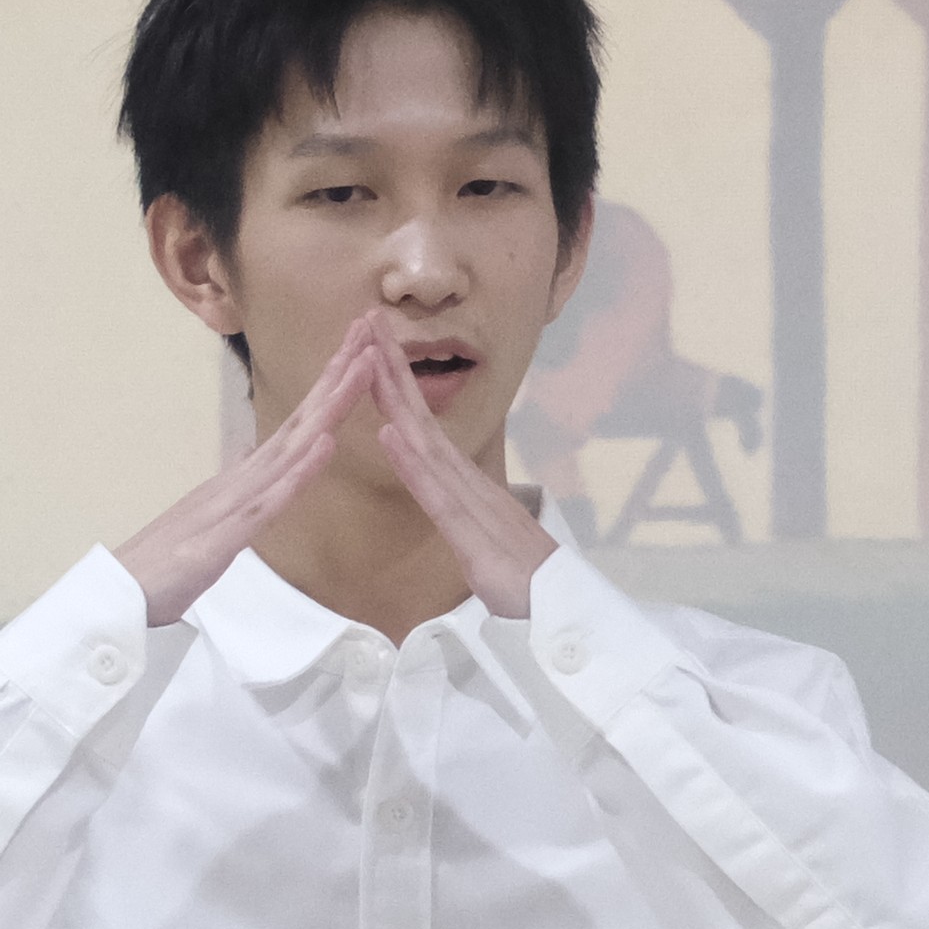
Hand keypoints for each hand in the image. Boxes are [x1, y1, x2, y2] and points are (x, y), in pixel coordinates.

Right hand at [116, 317, 416, 626]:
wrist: (117, 596)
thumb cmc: (163, 566)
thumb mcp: (211, 523)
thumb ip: (236, 493)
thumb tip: (253, 462)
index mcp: (241, 480)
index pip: (295, 429)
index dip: (328, 389)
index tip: (358, 352)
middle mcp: (239, 480)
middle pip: (299, 423)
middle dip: (336, 376)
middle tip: (369, 328)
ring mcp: (230, 505)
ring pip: (290, 450)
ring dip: (328, 409)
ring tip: (361, 369)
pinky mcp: (221, 539)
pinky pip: (268, 504)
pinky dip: (298, 474)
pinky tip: (323, 447)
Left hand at [348, 308, 563, 617]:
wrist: (562, 611)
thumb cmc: (522, 581)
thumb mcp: (480, 540)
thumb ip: (461, 513)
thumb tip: (443, 493)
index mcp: (462, 482)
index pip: (420, 424)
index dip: (394, 383)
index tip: (372, 345)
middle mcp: (465, 480)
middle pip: (419, 416)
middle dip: (390, 366)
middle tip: (365, 318)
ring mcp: (470, 502)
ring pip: (424, 441)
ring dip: (395, 397)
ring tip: (370, 355)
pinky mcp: (472, 534)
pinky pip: (436, 493)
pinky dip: (412, 462)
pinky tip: (390, 433)